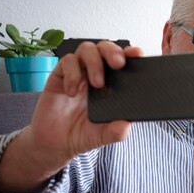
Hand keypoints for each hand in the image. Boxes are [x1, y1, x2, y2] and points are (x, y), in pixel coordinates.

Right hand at [0, 41, 143, 192]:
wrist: (55, 144)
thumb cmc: (83, 135)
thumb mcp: (103, 137)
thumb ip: (115, 132)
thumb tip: (126, 126)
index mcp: (112, 85)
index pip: (123, 62)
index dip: (130, 54)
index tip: (138, 54)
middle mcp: (96, 74)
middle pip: (105, 48)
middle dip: (113, 51)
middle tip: (118, 64)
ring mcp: (78, 73)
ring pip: (87, 49)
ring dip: (94, 62)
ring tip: (97, 84)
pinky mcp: (60, 76)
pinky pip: (66, 62)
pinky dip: (71, 74)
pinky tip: (71, 92)